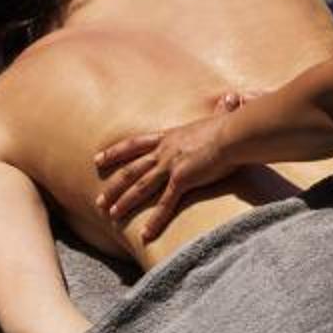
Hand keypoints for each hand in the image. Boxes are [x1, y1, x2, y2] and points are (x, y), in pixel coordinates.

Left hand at [94, 111, 236, 239]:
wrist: (235, 133)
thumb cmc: (232, 125)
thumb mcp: (221, 116)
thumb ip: (222, 110)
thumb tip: (232, 98)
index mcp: (170, 136)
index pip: (135, 144)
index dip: (115, 153)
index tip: (98, 159)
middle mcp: (165, 151)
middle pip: (131, 170)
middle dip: (113, 187)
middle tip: (99, 200)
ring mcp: (171, 165)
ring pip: (140, 188)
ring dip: (124, 203)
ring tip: (111, 216)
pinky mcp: (182, 179)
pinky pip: (165, 204)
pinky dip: (154, 221)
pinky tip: (145, 234)